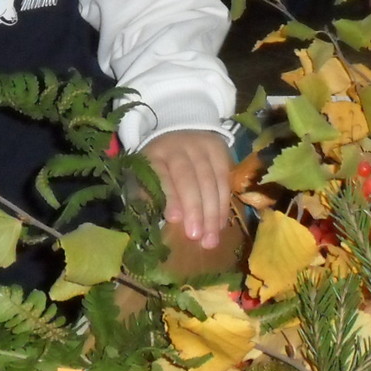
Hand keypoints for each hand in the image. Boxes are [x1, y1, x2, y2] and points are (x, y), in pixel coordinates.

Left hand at [142, 130, 232, 248]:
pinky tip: (220, 224)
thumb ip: (147, 197)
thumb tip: (153, 225)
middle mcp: (177, 148)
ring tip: (211, 238)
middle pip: (188, 178)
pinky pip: (224, 179)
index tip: (173, 219)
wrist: (180, 133)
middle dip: (194, 209)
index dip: (169, 196)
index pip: (162, 175)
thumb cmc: (160, 166)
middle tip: (196, 236)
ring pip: (210, 180)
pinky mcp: (219, 149)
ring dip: (212, 212)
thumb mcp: (145, 177)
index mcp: (154, 155)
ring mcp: (201, 146)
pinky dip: (223, 204)